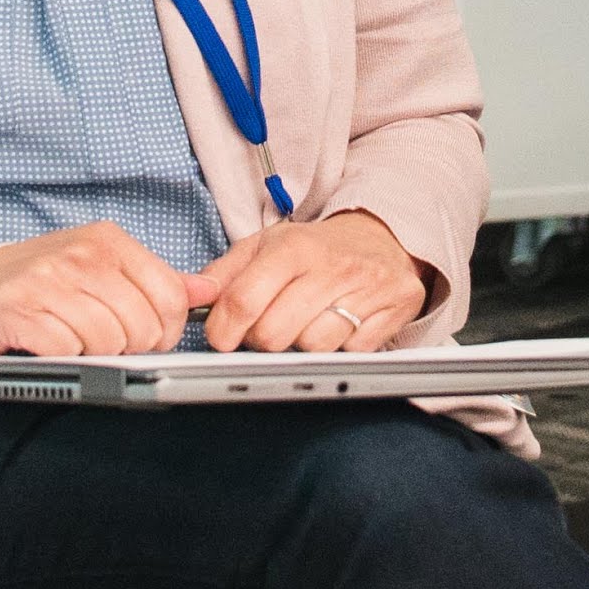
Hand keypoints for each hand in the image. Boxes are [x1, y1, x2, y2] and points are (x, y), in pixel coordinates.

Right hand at [0, 222, 192, 357]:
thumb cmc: (39, 281)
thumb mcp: (100, 267)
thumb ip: (155, 279)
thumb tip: (206, 290)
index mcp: (107, 240)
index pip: (169, 294)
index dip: (166, 329)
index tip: (148, 336)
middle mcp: (79, 255)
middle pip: (142, 324)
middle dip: (130, 346)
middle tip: (105, 341)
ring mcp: (46, 281)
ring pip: (108, 341)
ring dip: (95, 353)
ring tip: (74, 339)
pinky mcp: (18, 311)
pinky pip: (67, 351)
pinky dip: (63, 358)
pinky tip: (50, 344)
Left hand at [183, 209, 426, 352]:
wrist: (381, 237)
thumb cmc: (316, 247)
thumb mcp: (266, 245)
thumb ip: (225, 272)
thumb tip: (195, 297)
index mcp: (294, 247)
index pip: (243, 302)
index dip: (224, 330)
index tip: (222, 336)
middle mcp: (331, 267)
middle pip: (274, 334)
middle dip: (263, 339)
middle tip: (269, 326)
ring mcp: (367, 289)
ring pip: (313, 347)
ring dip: (303, 343)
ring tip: (306, 322)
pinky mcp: (393, 310)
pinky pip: (351, 351)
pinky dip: (340, 346)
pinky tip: (338, 324)